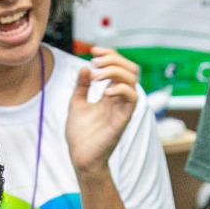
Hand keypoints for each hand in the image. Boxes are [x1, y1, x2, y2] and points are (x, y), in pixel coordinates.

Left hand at [66, 46, 141, 176]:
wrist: (80, 157)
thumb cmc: (80, 135)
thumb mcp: (77, 103)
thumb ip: (82, 86)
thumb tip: (85, 67)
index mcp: (110, 94)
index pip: (119, 67)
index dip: (109, 54)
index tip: (93, 51)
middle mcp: (119, 99)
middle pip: (131, 69)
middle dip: (114, 59)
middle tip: (95, 62)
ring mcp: (122, 108)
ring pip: (133, 79)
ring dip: (114, 71)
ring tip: (96, 76)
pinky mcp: (123, 119)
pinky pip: (132, 98)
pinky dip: (120, 88)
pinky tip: (104, 92)